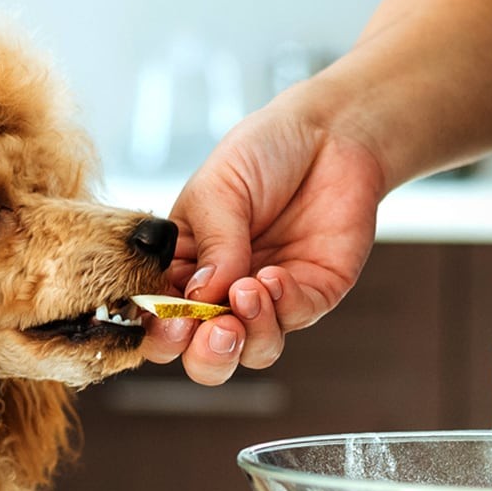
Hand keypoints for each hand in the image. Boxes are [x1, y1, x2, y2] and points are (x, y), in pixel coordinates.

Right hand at [141, 91, 383, 384]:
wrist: (329, 133)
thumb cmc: (261, 154)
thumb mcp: (217, 190)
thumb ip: (212, 246)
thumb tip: (201, 298)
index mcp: (184, 271)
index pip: (162, 320)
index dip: (163, 333)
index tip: (172, 320)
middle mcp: (223, 296)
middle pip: (206, 357)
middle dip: (208, 355)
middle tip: (215, 329)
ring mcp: (269, 300)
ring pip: (254, 352)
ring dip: (249, 334)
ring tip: (248, 291)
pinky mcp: (312, 295)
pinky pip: (294, 320)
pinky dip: (282, 305)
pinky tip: (275, 275)